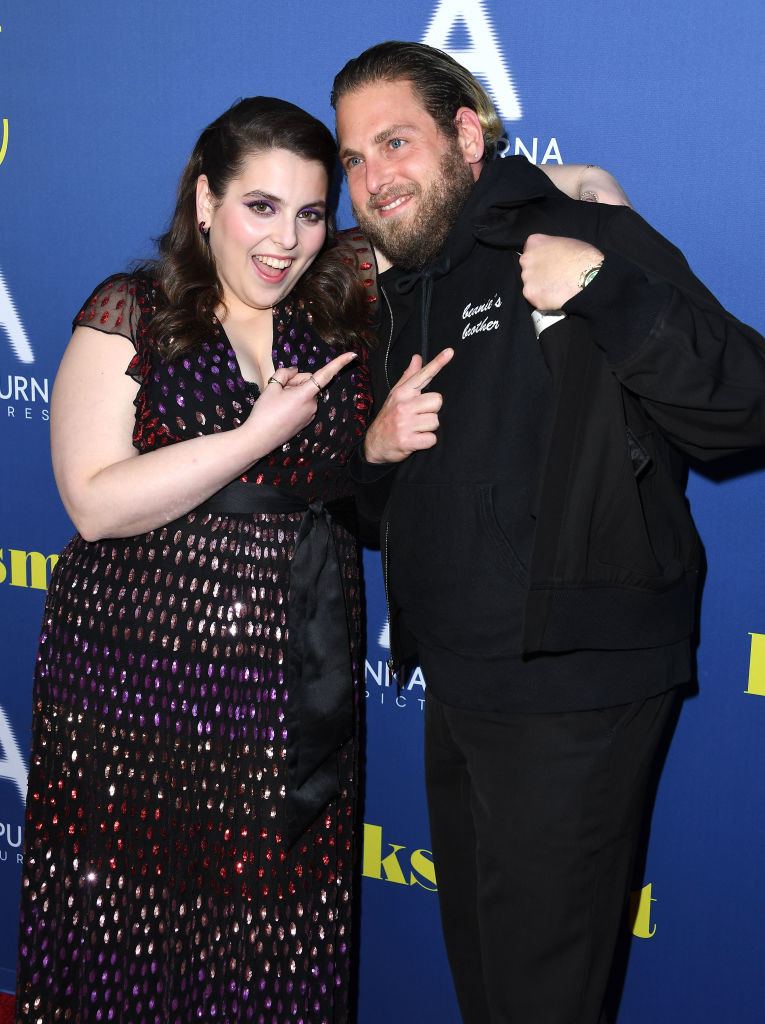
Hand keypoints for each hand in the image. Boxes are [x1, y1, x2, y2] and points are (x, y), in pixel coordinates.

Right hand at [247, 351, 357, 450]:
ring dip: (294, 392)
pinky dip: (294, 401)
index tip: (353, 355)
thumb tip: (295, 371)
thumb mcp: (272, 386)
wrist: (259, 438)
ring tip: (277, 402)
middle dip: (295, 381)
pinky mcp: (306, 420)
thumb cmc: (264, 412)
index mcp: (306, 394)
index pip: (325, 374)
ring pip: (305, 393)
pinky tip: (281, 410)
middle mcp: (313, 405)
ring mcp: (310, 414)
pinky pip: (304, 403)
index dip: (339, 363)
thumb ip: (286, 373)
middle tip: (278, 389)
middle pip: (308, 381)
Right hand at [364, 348, 453, 463]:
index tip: (450, 352)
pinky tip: (416, 439)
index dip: (437, 363)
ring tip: (416, 428)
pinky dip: (427, 442)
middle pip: (437, 401)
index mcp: (402, 393)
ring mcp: (405, 424)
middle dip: (432, 410)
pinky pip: (432, 439)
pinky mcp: (408, 441)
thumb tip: (417, 358)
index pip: (423, 375)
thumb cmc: (388, 418)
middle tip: (420, 416)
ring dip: (429, 427)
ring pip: (436, 421)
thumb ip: (409, 377)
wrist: (374, 445)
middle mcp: (403, 406)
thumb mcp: (396, 395)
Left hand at [519, 234, 604, 310]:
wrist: (588, 277)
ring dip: (540, 286)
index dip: (540, 258)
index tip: (548, 263)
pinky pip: (534, 297)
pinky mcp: (531, 294)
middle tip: (553, 277)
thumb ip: (551, 248)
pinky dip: (543, 298)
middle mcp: (526, 259)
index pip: (530, 249)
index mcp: (535, 243)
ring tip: (557, 287)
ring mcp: (527, 278)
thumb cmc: (583, 258)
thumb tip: (551, 255)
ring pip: (530, 284)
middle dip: (538, 273)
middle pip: (528, 268)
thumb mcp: (566, 242)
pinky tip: (555, 295)